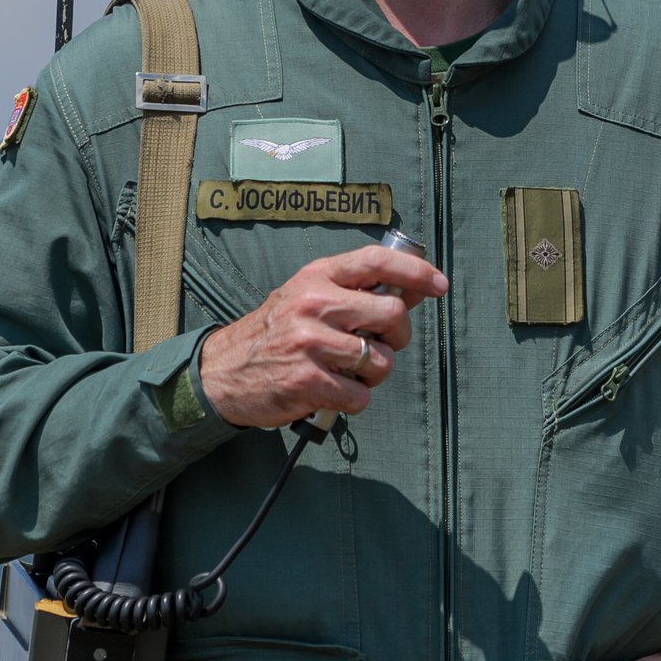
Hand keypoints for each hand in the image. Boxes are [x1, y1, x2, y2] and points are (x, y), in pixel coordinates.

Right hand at [198, 244, 446, 428]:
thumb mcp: (309, 296)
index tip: (439, 284)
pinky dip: (354, 400)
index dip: (416, 271)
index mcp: (316, 276)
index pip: (376, 261)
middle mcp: (314, 304)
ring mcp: (309, 342)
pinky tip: (333, 391)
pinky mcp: (307, 380)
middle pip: (391, 314)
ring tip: (348, 372)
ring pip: (380, 361)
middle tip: (381, 345)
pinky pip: (360, 396)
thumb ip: (358, 291)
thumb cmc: (274, 332)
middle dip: (398, 337)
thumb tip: (416, 287)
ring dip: (374, 374)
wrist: (221, 372)